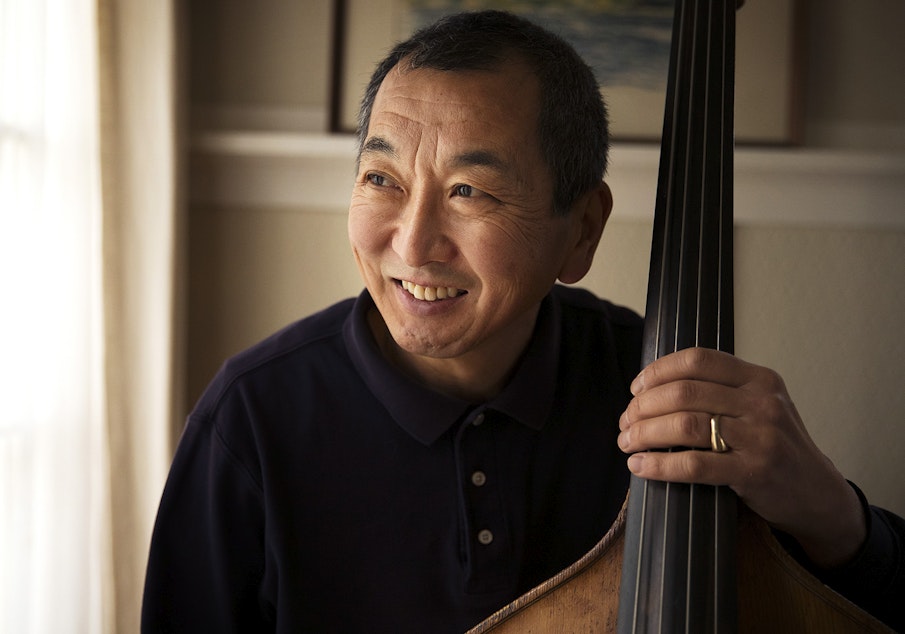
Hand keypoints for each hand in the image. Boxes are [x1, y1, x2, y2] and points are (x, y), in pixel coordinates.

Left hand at [617, 347, 866, 568]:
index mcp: (759, 378)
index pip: (697, 360)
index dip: (658, 372)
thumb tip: (653, 387)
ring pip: (685, 425)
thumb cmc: (776, 447)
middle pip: (684, 392)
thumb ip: (720, 391)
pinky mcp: (754, 471)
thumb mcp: (759, 406)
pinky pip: (694, 464)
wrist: (817, 493)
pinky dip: (659, 464)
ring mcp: (760, 436)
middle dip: (643, 407)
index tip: (636, 389)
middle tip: (625, 422)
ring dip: (645, 434)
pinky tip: (640, 466)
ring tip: (627, 443)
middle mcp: (762, 402)